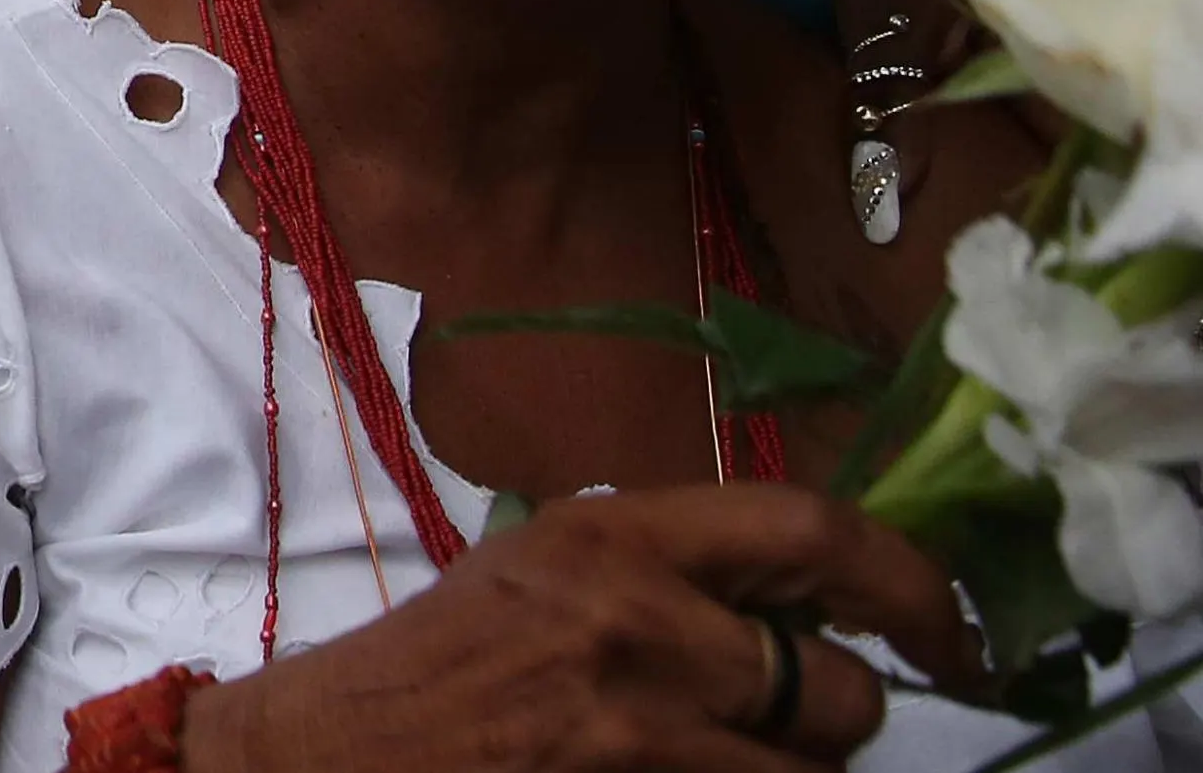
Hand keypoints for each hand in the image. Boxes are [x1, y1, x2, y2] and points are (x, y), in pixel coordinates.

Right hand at [182, 482, 962, 770]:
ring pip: (814, 772)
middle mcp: (638, 624)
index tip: (953, 634)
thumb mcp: (544, 568)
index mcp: (613, 537)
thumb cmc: (435, 662)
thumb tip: (816, 589)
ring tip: (715, 756)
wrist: (330, 757)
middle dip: (834, 719)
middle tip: (786, 721)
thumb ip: (668, 566)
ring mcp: (641, 734)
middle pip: (839, 688)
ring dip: (792, 772)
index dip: (912, 584)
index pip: (814, 533)